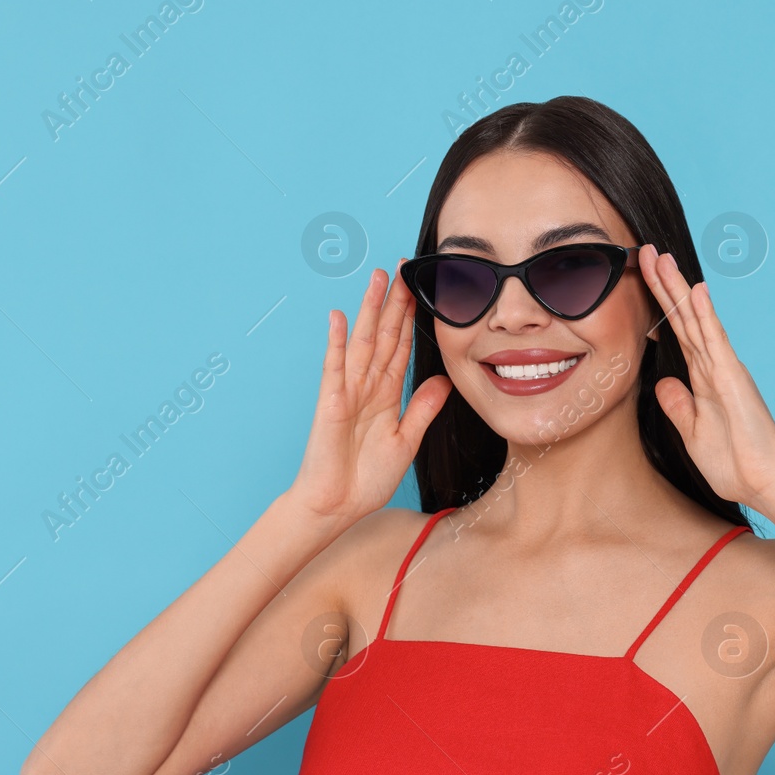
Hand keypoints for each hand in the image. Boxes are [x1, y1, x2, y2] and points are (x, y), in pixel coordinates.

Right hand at [288, 263, 452, 521]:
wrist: (337, 506)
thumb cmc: (365, 478)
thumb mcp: (406, 441)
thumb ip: (423, 409)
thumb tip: (443, 379)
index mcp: (386, 395)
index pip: (401, 347)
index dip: (410, 318)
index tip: (420, 289)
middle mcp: (366, 387)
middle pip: (384, 336)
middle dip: (394, 302)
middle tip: (402, 267)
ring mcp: (347, 392)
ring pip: (363, 343)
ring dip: (370, 310)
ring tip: (378, 279)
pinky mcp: (330, 404)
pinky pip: (335, 369)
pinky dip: (337, 343)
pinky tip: (339, 318)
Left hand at [639, 244, 774, 509]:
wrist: (763, 483)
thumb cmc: (733, 463)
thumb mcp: (693, 432)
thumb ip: (678, 405)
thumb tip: (662, 383)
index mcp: (703, 379)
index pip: (676, 334)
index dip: (659, 306)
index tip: (643, 278)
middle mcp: (714, 367)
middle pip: (683, 318)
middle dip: (664, 285)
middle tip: (646, 251)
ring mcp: (724, 369)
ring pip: (695, 320)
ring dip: (678, 289)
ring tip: (661, 258)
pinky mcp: (733, 378)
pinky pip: (715, 341)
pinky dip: (704, 316)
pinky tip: (695, 292)